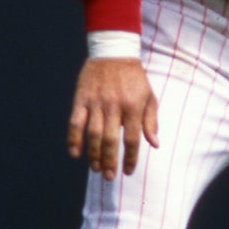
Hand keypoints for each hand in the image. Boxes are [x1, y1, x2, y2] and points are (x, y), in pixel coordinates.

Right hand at [66, 58, 158, 179]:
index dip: (130, 158)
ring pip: (93, 134)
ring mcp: (96, 102)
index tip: (128, 171)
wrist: (114, 51)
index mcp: (133, 106)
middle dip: (109, 162)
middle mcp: (114, 106)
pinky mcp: (82, 98)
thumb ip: (151, 121)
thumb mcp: (149, 97)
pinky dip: (73, 139)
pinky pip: (75, 122)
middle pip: (110, 140)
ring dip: (93, 154)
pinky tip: (75, 153)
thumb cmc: (134, 78)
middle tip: (108, 177)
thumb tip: (154, 145)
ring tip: (95, 168)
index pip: (132, 139)